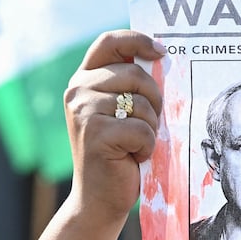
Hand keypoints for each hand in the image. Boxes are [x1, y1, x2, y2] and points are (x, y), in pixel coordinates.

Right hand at [63, 30, 166, 221]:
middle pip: (135, 73)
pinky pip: (142, 130)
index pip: (109, 42)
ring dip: (150, 127)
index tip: (161, 52)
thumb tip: (162, 59)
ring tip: (136, 144)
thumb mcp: (123, 114)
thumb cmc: (119, 155)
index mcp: (84, 80)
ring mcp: (84, 111)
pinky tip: (133, 157)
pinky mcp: (96, 133)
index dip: (137, 40)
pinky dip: (147, 146)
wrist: (99, 199)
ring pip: (141, 103)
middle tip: (150, 124)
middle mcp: (78, 91)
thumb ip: (132, 87)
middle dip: (154, 99)